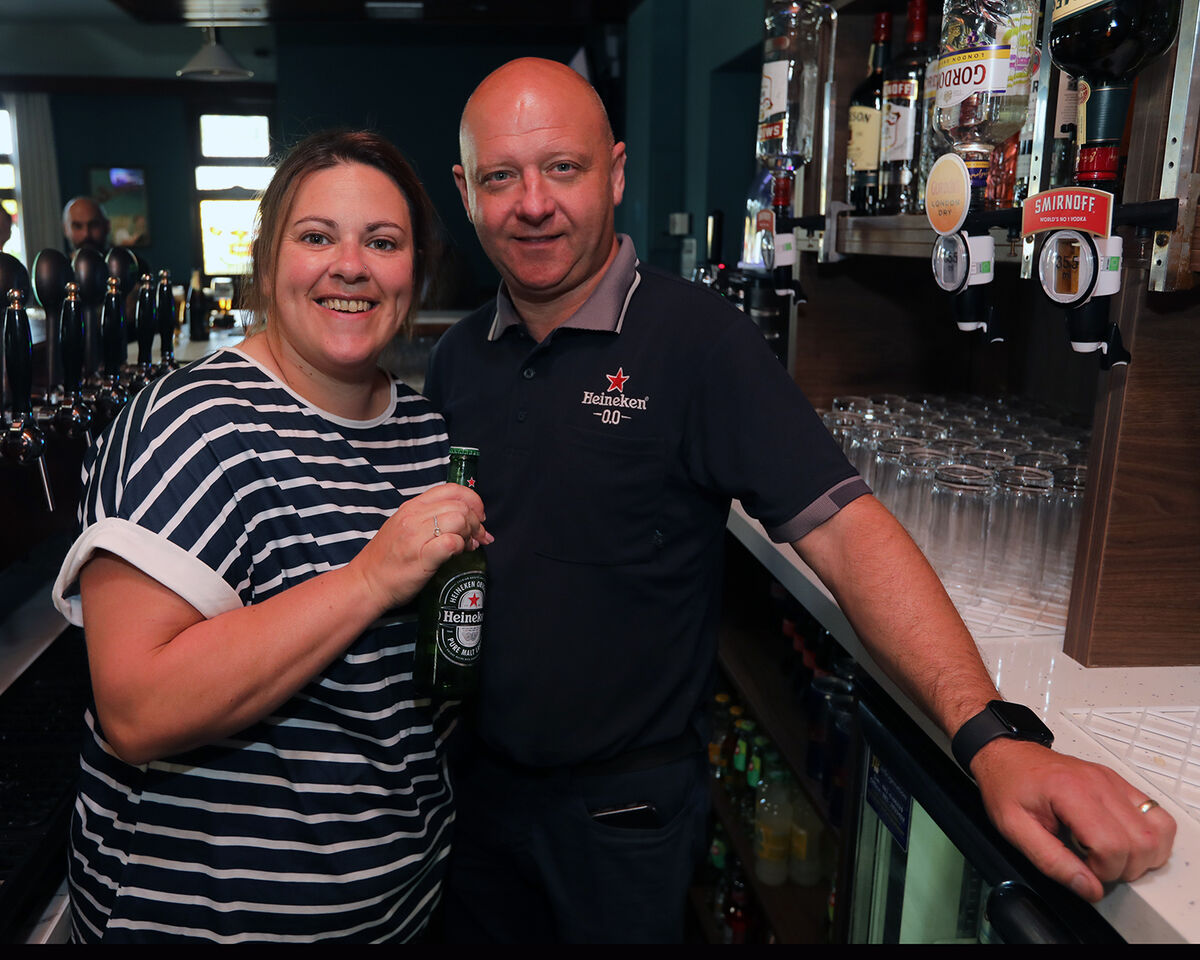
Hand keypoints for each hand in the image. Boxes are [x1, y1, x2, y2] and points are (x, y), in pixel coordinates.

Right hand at [352, 482, 493, 609]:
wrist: (366, 583)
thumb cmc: (387, 559)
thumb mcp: (405, 527)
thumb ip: (430, 519)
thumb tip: (465, 521)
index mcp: (412, 507)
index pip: (451, 489)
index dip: (473, 500)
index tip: (479, 515)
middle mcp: (413, 517)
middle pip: (460, 506)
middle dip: (476, 521)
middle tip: (478, 537)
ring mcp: (416, 536)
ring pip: (459, 520)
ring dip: (470, 533)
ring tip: (468, 546)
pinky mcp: (421, 557)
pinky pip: (451, 542)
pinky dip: (460, 547)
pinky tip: (457, 554)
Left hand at [971, 739, 1175, 901]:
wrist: (1006, 755)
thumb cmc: (1006, 784)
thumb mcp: (1014, 828)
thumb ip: (1051, 861)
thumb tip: (1088, 888)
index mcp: (1070, 791)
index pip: (1112, 845)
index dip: (1103, 871)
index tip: (1085, 872)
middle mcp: (1098, 783)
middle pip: (1142, 841)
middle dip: (1125, 868)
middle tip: (1097, 867)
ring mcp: (1112, 781)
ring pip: (1160, 828)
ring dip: (1144, 855)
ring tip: (1113, 857)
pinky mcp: (1118, 783)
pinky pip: (1157, 813)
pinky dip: (1151, 837)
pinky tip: (1124, 842)